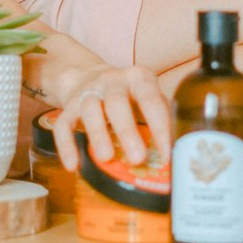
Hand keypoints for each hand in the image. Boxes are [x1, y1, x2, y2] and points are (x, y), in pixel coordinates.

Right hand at [51, 63, 170, 172]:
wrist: (89, 76)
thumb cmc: (130, 96)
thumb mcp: (149, 98)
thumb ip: (162, 117)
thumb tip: (178, 153)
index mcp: (138, 79)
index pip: (151, 100)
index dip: (160, 126)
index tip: (167, 154)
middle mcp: (112, 81)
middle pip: (116, 102)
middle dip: (127, 130)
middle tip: (138, 158)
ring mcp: (88, 92)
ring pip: (89, 109)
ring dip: (97, 134)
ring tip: (106, 159)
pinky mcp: (68, 106)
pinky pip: (63, 124)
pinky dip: (66, 145)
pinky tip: (73, 166)